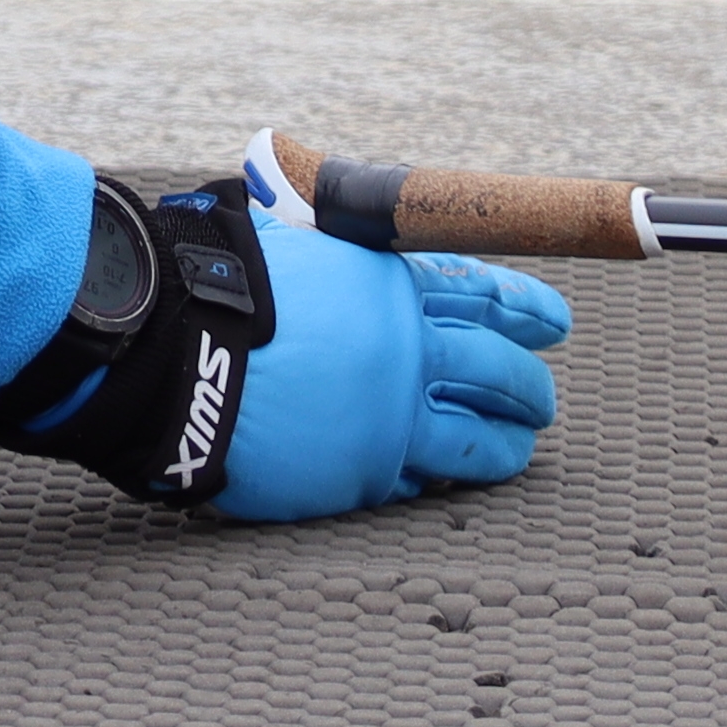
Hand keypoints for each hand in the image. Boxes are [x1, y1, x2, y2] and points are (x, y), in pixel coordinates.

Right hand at [0, 148, 566, 523]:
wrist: (172, 354)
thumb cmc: (216, 287)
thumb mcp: (293, 250)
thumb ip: (339, 268)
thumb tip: (344, 244)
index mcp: (393, 289)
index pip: (486, 297)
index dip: (527, 310)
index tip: (555, 322)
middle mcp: (408, 353)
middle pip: (500, 372)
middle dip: (529, 386)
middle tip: (542, 398)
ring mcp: (391, 418)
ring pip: (481, 440)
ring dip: (508, 443)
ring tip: (519, 448)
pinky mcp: (363, 473)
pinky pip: (418, 481)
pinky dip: (434, 479)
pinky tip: (440, 482)